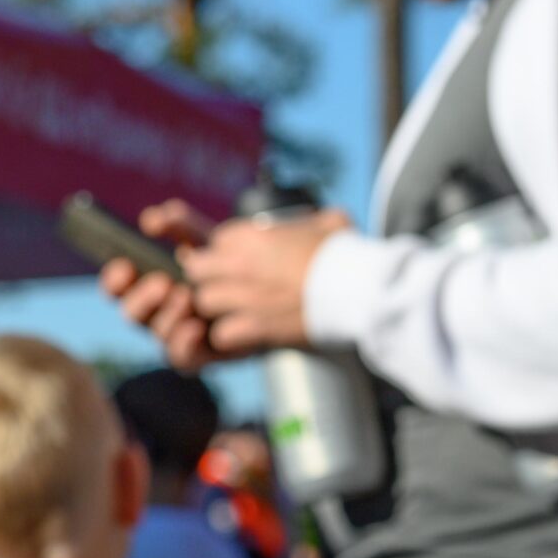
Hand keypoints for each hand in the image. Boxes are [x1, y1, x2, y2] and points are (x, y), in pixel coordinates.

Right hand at [98, 200, 219, 371]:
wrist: (276, 295)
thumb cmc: (233, 266)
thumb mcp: (210, 243)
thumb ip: (182, 226)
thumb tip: (151, 217)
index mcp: (149, 285)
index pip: (119, 286)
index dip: (115, 279)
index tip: (124, 267)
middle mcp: (158, 313)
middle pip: (132, 313)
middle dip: (142, 299)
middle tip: (162, 284)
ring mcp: (178, 336)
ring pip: (158, 333)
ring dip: (167, 317)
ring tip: (186, 298)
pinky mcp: (201, 355)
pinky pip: (182, 359)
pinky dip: (183, 344)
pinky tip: (195, 327)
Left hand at [184, 208, 353, 358]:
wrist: (361, 291)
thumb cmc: (350, 254)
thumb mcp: (332, 223)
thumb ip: (313, 221)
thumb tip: (316, 222)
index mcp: (254, 235)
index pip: (217, 240)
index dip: (226, 252)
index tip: (240, 262)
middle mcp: (241, 264)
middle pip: (197, 269)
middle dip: (209, 278)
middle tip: (229, 287)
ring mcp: (244, 296)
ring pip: (204, 302)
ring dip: (217, 308)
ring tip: (237, 312)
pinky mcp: (253, 326)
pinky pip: (221, 334)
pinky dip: (230, 336)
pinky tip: (247, 334)